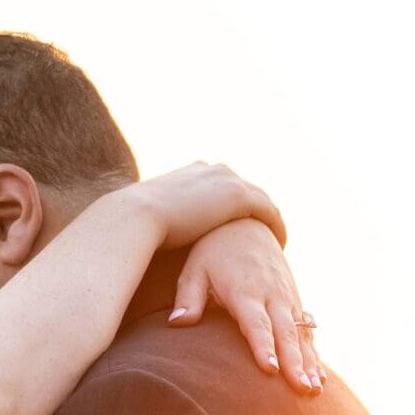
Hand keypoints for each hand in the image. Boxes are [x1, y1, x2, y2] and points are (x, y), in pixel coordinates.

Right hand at [131, 161, 285, 248]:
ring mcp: (227, 180)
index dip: (236, 206)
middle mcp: (214, 170)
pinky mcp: (238, 197)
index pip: (225, 186)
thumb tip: (162, 234)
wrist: (135, 217)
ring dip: (269, 220)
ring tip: (274, 240)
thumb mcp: (152, 217)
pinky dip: (276, 227)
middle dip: (257, 210)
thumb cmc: (136, 225)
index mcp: (195, 171)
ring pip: (261, 200)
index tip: (241, 226)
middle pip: (247, 190)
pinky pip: (269, 212)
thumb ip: (165, 219)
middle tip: (265, 234)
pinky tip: (279, 244)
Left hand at [171, 218, 325, 393]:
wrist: (247, 222)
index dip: (264, 347)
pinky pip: (307, 330)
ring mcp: (287, 297)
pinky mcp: (294, 300)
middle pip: (285, 333)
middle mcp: (272, 295)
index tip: (271, 370)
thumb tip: (177, 324)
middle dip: (295, 363)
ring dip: (309, 363)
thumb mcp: (195, 268)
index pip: (256, 324)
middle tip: (302, 390)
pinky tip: (318, 377)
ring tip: (314, 390)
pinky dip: (313, 352)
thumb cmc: (213, 250)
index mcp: (245, 291)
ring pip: (301, 334)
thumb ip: (188, 298)